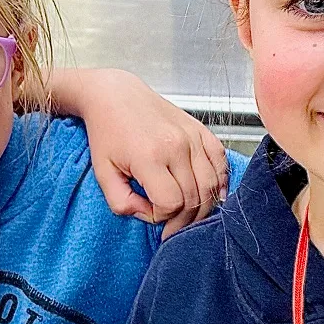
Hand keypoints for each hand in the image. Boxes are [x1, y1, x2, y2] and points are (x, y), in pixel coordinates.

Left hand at [50, 68, 227, 236]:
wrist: (116, 96)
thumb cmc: (108, 133)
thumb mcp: (102, 173)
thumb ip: (121, 203)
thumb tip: (147, 214)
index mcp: (150, 157)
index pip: (170, 203)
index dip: (160, 216)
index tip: (149, 212)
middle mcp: (177, 146)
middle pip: (194, 198)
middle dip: (183, 219)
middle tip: (172, 227)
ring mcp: (192, 137)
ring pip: (211, 185)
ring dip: (203, 207)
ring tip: (189, 215)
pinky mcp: (200, 130)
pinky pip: (221, 162)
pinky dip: (220, 182)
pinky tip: (213, 194)